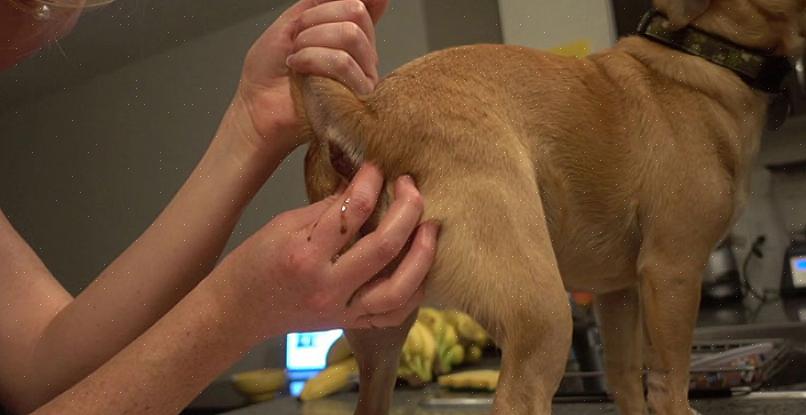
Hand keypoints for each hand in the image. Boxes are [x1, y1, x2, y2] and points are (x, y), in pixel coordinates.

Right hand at [223, 164, 438, 334]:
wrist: (236, 312)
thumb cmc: (255, 263)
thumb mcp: (283, 225)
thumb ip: (327, 209)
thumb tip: (364, 188)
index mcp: (305, 254)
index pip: (353, 210)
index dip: (371, 181)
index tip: (378, 166)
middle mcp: (328, 286)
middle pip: (384, 247)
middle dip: (408, 210)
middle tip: (412, 187)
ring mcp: (342, 311)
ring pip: (399, 289)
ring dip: (423, 255)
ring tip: (431, 226)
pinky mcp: (350, 324)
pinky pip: (393, 314)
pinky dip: (414, 292)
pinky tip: (422, 267)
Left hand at [231, 0, 388, 155]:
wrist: (257, 106)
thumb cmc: (270, 72)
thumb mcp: (292, 21)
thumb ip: (321, 2)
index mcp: (348, 31)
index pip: (363, 3)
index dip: (342, 1)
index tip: (308, 18)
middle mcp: (362, 51)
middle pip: (356, 11)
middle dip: (315, 20)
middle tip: (297, 40)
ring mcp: (364, 73)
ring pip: (350, 35)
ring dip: (311, 42)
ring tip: (296, 60)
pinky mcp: (359, 95)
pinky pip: (344, 62)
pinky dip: (313, 60)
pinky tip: (300, 72)